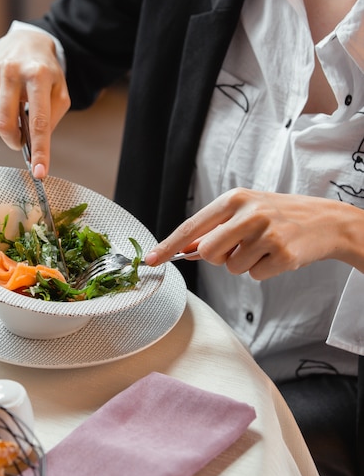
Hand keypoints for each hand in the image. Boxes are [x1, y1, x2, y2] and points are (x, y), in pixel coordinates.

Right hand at [0, 29, 70, 176]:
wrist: (27, 40)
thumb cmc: (45, 71)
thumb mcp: (59, 91)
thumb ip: (51, 118)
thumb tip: (34, 144)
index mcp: (38, 76)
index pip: (39, 122)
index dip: (39, 150)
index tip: (39, 173)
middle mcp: (12, 71)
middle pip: (6, 124)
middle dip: (14, 140)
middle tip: (21, 141)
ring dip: (6, 123)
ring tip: (16, 105)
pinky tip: (2, 97)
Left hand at [145, 187, 363, 279]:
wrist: (324, 219)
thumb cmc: (277, 214)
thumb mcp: (244, 211)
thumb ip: (215, 229)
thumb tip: (186, 251)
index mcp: (234, 199)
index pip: (192, 227)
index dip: (169, 245)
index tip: (151, 260)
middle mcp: (249, 213)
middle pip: (208, 253)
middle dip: (217, 258)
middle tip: (238, 247)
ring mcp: (267, 234)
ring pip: (232, 268)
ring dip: (244, 264)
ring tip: (264, 246)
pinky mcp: (283, 254)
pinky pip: (255, 276)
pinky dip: (263, 271)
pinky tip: (277, 254)